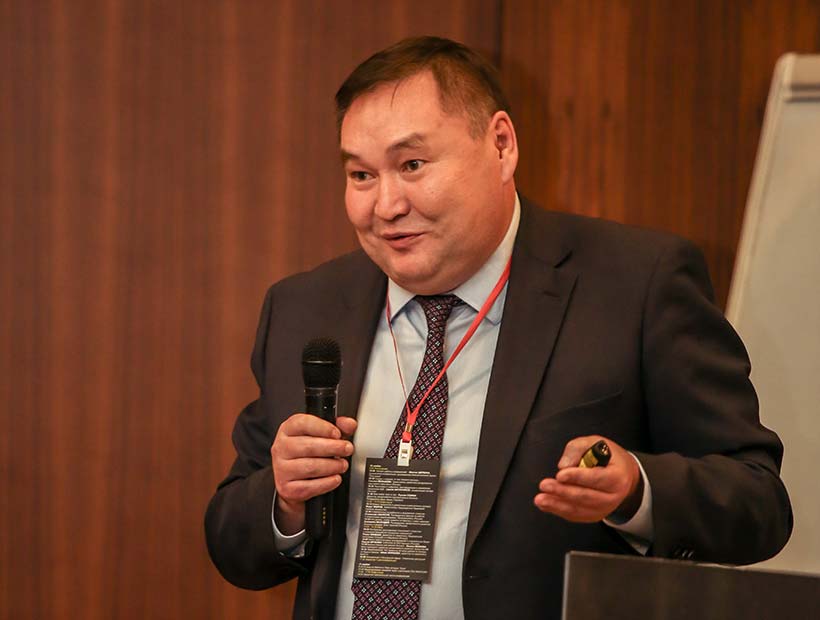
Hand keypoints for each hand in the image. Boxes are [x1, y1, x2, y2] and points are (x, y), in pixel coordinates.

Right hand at [271, 414, 356, 533]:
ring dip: (332, 466)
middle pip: (308, 446)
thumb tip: (350, 424)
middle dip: (333, 448)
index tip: (337, 434)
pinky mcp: (287, 488)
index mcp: (288, 430)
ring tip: (342, 465)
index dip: (323, 428)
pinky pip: (309, 486)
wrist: (291, 480)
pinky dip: (326, 483)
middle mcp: (281, 448)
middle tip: (347, 449)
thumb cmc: (306, 453)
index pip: (302, 423)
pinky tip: (335, 478)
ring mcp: (282, 469)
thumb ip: (337, 426)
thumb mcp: (320, 435)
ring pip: (310, 467)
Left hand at [534, 435, 641, 522]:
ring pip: (579, 509)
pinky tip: (547, 504)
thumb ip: (578, 449)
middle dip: (563, 491)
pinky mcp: (594, 515)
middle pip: (586, 496)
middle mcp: (613, 496)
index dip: (578, 477)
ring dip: (557, 505)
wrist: (623, 474)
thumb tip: (564, 465)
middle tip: (545, 485)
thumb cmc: (608, 456)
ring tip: (541, 499)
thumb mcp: (595, 442)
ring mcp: (604, 508)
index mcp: (618, 476)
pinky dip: (559, 510)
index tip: (561, 475)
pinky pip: (575, 515)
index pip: (597, 478)